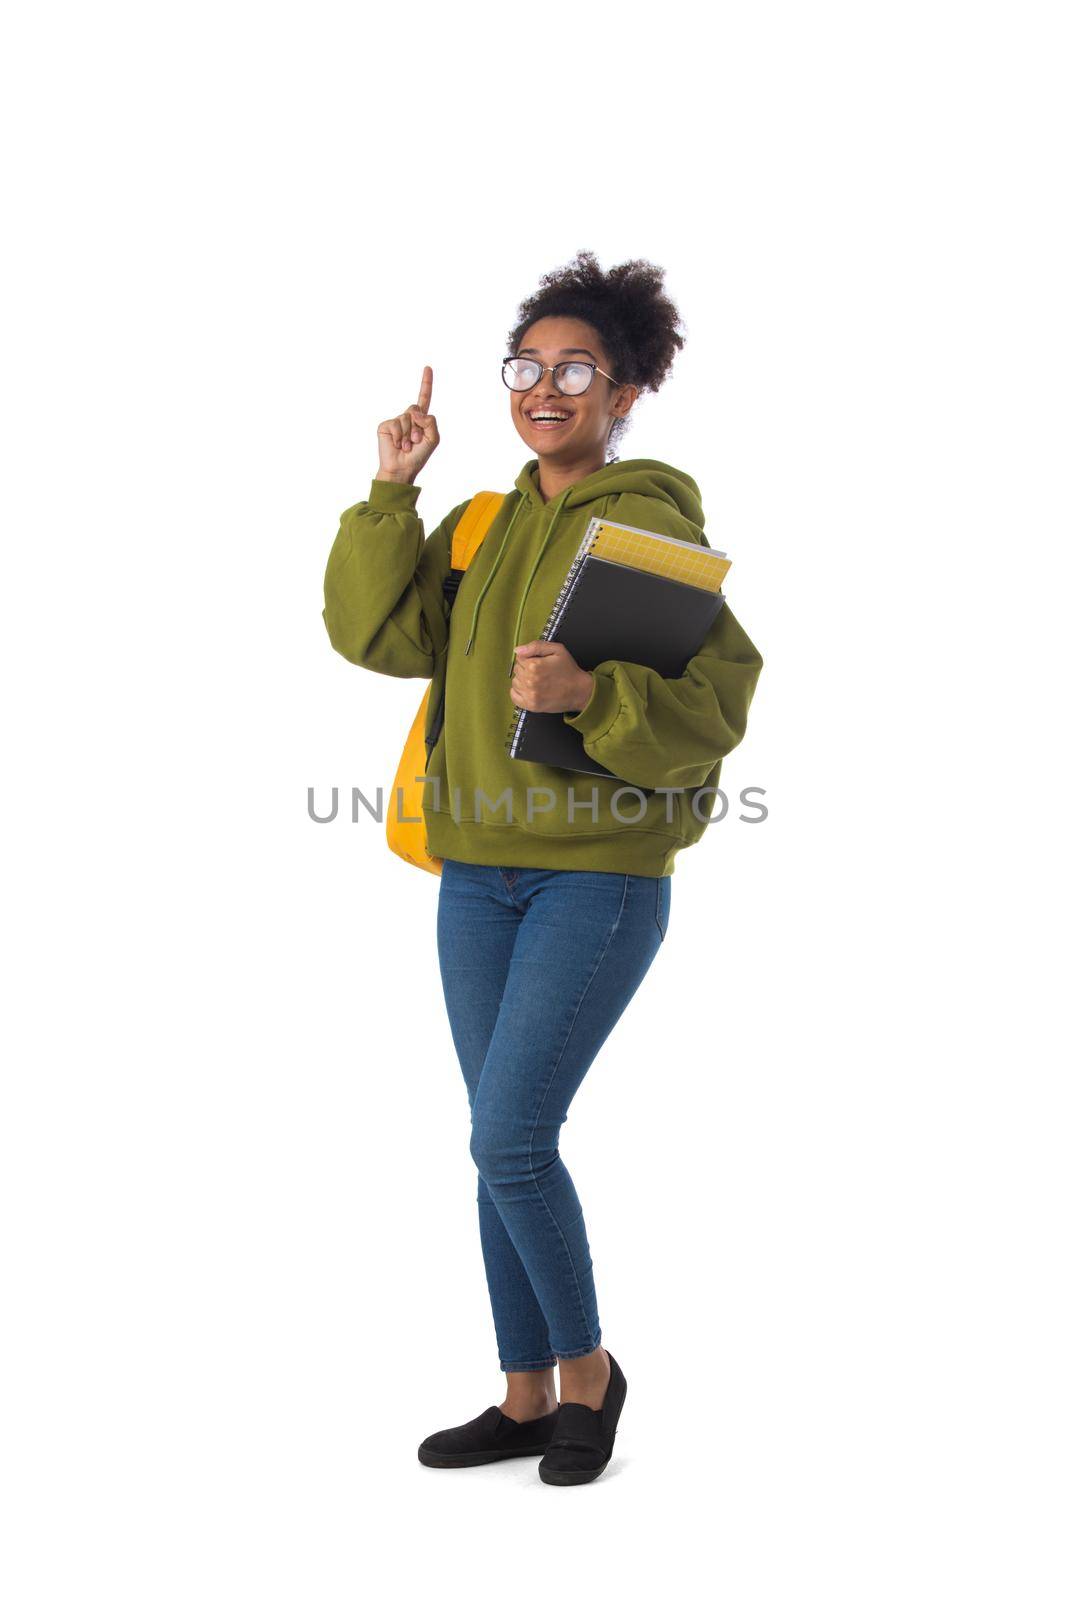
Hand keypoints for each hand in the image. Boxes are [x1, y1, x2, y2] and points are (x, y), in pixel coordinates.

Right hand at [376, 366, 439, 483]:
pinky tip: (397, 445)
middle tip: (415, 442)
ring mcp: (396, 421)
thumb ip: (430, 421)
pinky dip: (399, 437)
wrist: (402, 469)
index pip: (424, 398)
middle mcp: (407, 418)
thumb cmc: (418, 456)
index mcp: (420, 420)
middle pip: (416, 409)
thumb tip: (415, 412)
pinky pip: (396, 424)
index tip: (428, 367)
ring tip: (405, 446)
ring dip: (408, 435)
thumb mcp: (433, 438)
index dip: (426, 383)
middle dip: (418, 427)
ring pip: (406, 418)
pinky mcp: (385, 426)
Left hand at [510, 641, 594, 713]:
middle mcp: (530, 681)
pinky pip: (514, 696)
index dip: (529, 658)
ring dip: (523, 680)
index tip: (538, 661)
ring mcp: (530, 694)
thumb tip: (518, 650)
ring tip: (537, 680)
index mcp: (535, 666)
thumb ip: (536, 646)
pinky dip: (518, 692)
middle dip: (526, 668)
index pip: (519, 657)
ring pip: (515, 682)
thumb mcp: (557, 650)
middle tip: (540, 671)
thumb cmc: (569, 671)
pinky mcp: (531, 705)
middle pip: (517, 669)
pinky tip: (529, 689)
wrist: (579, 691)